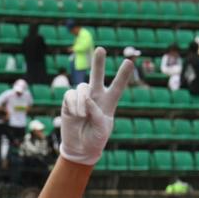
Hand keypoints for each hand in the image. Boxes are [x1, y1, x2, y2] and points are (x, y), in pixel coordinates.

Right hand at [58, 47, 131, 165]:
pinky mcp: (69, 101)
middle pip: (97, 76)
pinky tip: (76, 114)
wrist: (80, 148)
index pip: (117, 86)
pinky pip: (70, 95)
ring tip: (82, 115)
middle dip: (98, 63)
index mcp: (109, 103)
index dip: (123, 75)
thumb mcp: (101, 130)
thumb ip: (96, 113)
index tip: (129, 62)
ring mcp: (81, 98)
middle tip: (101, 49)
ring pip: (82, 87)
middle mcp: (95, 97)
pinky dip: (74, 104)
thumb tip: (87, 98)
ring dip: (82, 100)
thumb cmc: (95, 140)